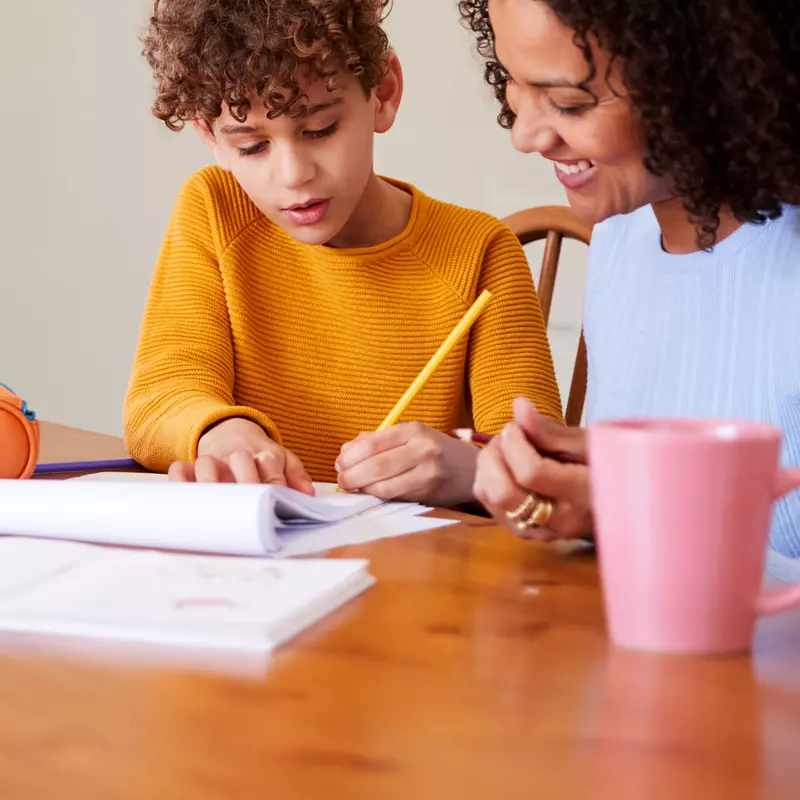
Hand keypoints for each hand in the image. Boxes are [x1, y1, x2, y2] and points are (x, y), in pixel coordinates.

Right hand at [168, 417, 313, 493]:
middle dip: (244, 482)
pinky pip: (180, 468)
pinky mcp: (192, 465)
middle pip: (241, 462)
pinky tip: (181, 492)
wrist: (231, 430)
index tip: (275, 504)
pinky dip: (178, 479)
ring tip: (211, 501)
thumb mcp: (284, 459)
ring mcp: (215, 460)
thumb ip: (297, 475)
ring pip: (207, 464)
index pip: (272, 469)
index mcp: (266, 455)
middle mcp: (239, 456)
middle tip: (246, 505)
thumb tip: (307, 494)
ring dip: (209, 480)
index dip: (274, 486)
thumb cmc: (261, 454)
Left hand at [335, 422, 478, 505]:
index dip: (350, 457)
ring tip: (353, 488)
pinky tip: (370, 493)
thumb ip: (374, 440)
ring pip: (383, 486)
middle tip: (341, 480)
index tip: (339, 464)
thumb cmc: (433, 450)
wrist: (471, 469)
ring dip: (362, 489)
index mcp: (414, 430)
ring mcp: (427, 473)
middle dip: (351, 476)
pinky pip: (394, 497)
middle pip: (376, 466)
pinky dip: (377, 496)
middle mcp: (422, 449)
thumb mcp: (408, 436)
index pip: (372, 444)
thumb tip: (344, 453)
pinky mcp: (428, 494)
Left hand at [474, 397, 592, 540]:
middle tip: (508, 437)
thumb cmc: (602, 468)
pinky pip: (488, 504)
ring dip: (488, 466)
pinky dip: (488, 480)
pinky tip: (507, 468)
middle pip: (501, 491)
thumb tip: (519, 405)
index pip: (531, 473)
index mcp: (583, 496)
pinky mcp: (523, 534)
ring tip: (507, 450)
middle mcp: (558, 521)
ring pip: (489, 498)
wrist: (610, 506)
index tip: (517, 426)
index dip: (514, 442)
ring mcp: (538, 533)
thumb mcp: (585, 444)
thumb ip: (549, 430)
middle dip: (494, 455)